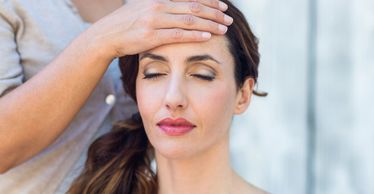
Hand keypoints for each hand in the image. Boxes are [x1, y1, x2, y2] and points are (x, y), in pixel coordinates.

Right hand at [84, 0, 232, 58]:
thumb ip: (162, 8)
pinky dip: (195, 35)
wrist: (105, 36)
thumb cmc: (126, 24)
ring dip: (209, 24)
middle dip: (214, 13)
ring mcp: (154, 20)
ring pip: (189, 20)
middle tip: (229, 19)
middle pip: (193, 8)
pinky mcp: (150, 36)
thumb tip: (179, 10)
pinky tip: (207, 36)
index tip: (223, 7)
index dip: (209, 1)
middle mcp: (158, 6)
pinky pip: (178, 35)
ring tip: (223, 29)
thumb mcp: (143, 9)